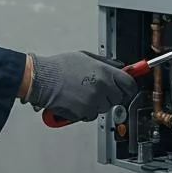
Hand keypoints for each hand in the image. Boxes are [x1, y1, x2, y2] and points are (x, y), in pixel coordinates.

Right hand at [22, 50, 137, 122]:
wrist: (42, 79)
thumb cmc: (60, 67)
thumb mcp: (86, 57)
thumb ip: (106, 63)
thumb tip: (120, 67)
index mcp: (104, 73)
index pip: (129, 84)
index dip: (128, 87)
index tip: (127, 88)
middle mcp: (102, 88)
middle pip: (118, 98)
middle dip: (110, 95)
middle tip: (98, 89)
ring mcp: (93, 102)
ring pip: (105, 108)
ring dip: (97, 103)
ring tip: (83, 93)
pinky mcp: (84, 112)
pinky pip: (92, 115)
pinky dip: (86, 111)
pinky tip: (77, 100)